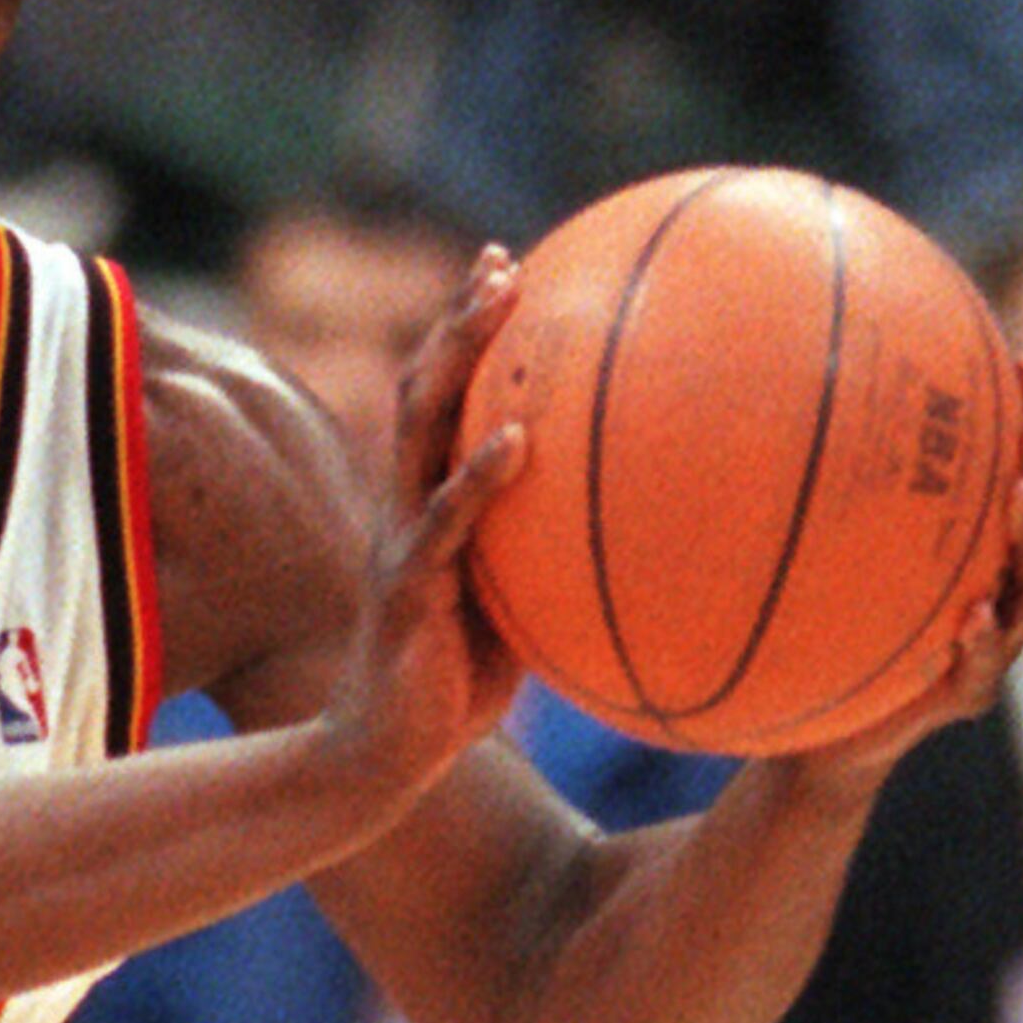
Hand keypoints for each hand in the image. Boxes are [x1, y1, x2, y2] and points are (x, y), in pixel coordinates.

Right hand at [326, 246, 531, 788]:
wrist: (385, 757)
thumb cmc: (454, 687)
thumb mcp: (508, 604)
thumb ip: (543, 555)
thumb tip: (637, 527)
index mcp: (423, 504)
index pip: (437, 399)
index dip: (463, 333)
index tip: (507, 270)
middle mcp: (402, 506)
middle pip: (420, 388)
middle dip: (458, 322)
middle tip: (500, 264)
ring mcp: (400, 540)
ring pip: (420, 429)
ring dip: (456, 360)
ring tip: (498, 307)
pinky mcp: (408, 587)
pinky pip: (447, 521)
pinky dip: (482, 476)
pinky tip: (520, 440)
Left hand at [790, 354, 1022, 794]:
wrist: (814, 730)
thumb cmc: (826, 621)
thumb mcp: (826, 545)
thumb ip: (825, 481)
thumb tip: (779, 377)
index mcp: (983, 547)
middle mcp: (1001, 589)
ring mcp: (991, 645)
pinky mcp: (962, 697)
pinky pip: (980, 672)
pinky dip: (980, 641)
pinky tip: (972, 614)